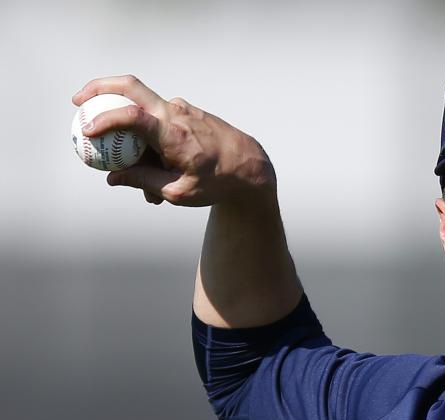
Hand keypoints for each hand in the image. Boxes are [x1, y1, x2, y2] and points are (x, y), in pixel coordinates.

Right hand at [71, 76, 275, 207]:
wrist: (251, 168)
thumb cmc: (218, 184)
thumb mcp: (179, 192)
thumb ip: (143, 182)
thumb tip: (112, 178)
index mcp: (174, 134)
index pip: (132, 116)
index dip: (105, 119)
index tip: (87, 129)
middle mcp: (176, 113)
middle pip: (130, 86)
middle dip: (99, 88)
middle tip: (78, 101)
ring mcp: (181, 108)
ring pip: (143, 112)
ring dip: (132, 137)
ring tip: (137, 174)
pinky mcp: (185, 111)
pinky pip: (157, 121)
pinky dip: (149, 140)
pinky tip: (155, 167)